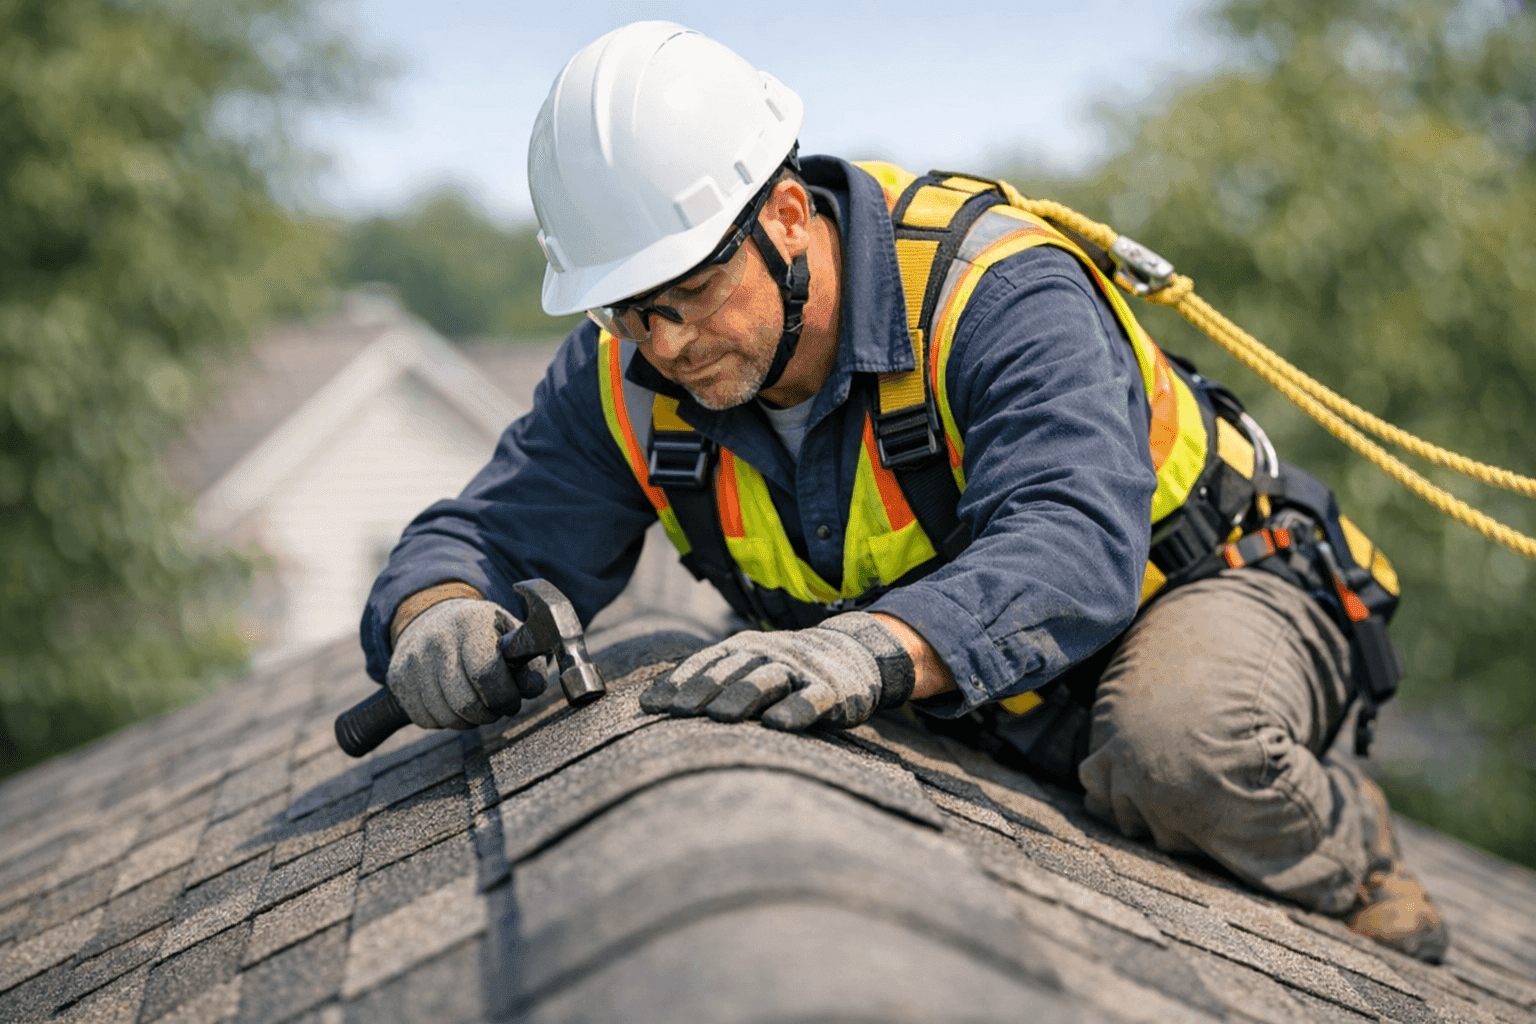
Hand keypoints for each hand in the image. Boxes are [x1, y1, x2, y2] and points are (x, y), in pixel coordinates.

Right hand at [386, 598, 546, 729]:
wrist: (432, 616)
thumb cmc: (482, 632)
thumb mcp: (511, 636)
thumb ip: (529, 664)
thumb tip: (533, 687)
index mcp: (471, 622)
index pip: (486, 674)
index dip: (505, 697)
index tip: (512, 700)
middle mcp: (437, 638)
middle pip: (464, 702)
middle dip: (488, 714)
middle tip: (495, 707)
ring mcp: (413, 659)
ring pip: (445, 716)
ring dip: (467, 721)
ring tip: (476, 706)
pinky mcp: (396, 678)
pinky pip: (424, 719)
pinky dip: (444, 721)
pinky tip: (453, 704)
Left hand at [640, 611, 914, 730]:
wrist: (852, 653)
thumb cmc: (783, 669)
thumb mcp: (748, 665)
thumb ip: (711, 680)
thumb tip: (649, 705)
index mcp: (743, 648)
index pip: (705, 662)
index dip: (678, 682)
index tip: (650, 706)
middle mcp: (768, 654)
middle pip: (730, 671)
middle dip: (702, 691)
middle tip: (676, 714)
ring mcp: (800, 670)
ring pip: (766, 680)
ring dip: (743, 697)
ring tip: (720, 718)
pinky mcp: (831, 690)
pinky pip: (811, 699)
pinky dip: (795, 710)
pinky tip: (778, 726)